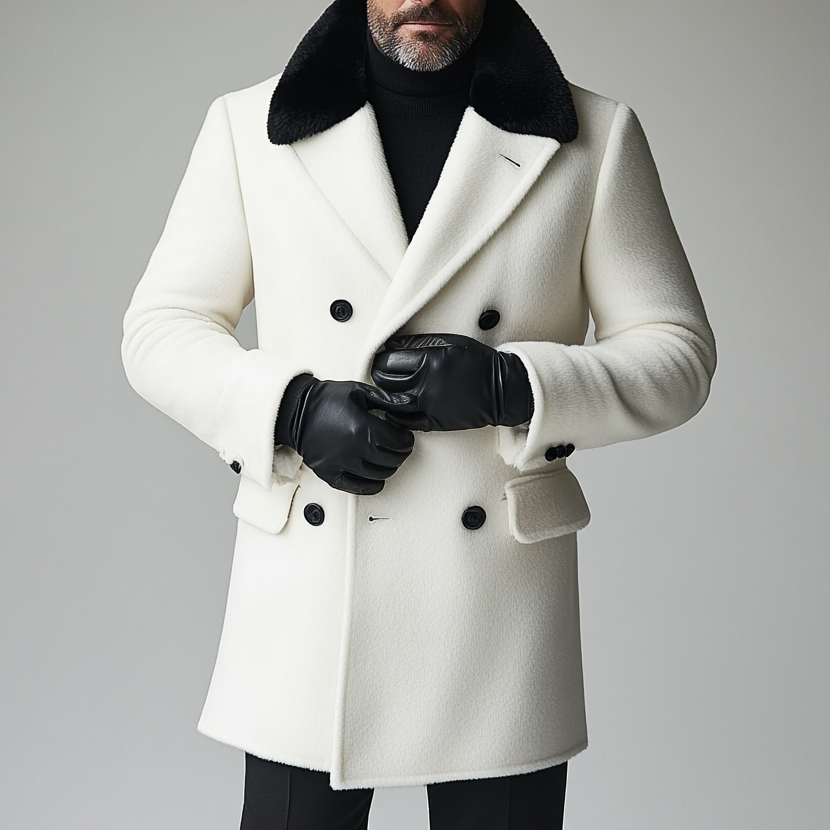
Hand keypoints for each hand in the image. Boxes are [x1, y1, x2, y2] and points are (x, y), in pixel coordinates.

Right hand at [276, 375, 416, 494]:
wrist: (296, 410)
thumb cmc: (325, 399)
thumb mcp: (359, 391)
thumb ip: (388, 400)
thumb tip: (410, 403)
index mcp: (363, 428)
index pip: (397, 442)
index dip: (406, 440)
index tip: (406, 437)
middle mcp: (353, 449)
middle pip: (391, 460)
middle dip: (400, 453)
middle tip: (401, 447)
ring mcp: (341, 464)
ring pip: (378, 475)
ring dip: (389, 468)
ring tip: (389, 459)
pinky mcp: (330, 474)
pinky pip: (357, 488)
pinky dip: (371, 486)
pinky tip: (376, 480)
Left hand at [370, 333, 533, 431]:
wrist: (501, 389)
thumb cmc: (478, 362)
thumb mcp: (450, 342)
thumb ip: (419, 343)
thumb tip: (391, 345)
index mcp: (429, 361)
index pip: (389, 361)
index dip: (381, 359)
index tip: (382, 359)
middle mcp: (425, 384)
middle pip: (386, 382)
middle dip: (379, 376)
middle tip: (380, 373)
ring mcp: (428, 406)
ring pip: (391, 403)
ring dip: (383, 396)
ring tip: (385, 391)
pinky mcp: (434, 422)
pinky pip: (404, 422)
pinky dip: (395, 415)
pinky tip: (395, 408)